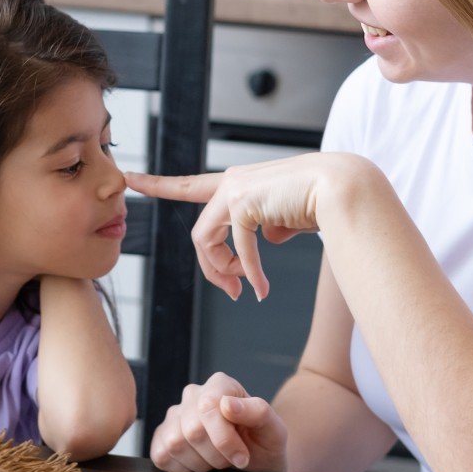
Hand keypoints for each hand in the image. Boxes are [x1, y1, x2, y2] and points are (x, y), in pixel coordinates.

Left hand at [127, 152, 377, 300]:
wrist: (341, 187)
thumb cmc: (320, 201)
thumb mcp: (286, 216)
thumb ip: (268, 226)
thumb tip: (266, 240)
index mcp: (237, 182)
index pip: (190, 185)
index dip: (158, 184)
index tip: (130, 178)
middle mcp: (230, 181)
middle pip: (199, 236)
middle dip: (212, 270)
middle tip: (232, 293)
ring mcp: (234, 189)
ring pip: (207, 243)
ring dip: (224, 272)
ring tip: (244, 290)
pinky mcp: (243, 202)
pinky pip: (237, 250)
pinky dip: (248, 274)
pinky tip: (261, 289)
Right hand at [150, 372, 287, 471]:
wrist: (257, 460)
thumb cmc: (264, 441)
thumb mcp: (274, 429)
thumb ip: (257, 412)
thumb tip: (227, 404)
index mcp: (220, 384)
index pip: (208, 408)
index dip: (224, 439)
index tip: (242, 457)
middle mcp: (193, 394)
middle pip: (192, 431)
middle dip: (217, 455)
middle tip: (232, 459)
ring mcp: (175, 415)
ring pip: (175, 444)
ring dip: (201, 463)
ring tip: (217, 460)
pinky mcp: (162, 437)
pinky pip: (161, 456)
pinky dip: (182, 469)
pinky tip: (200, 464)